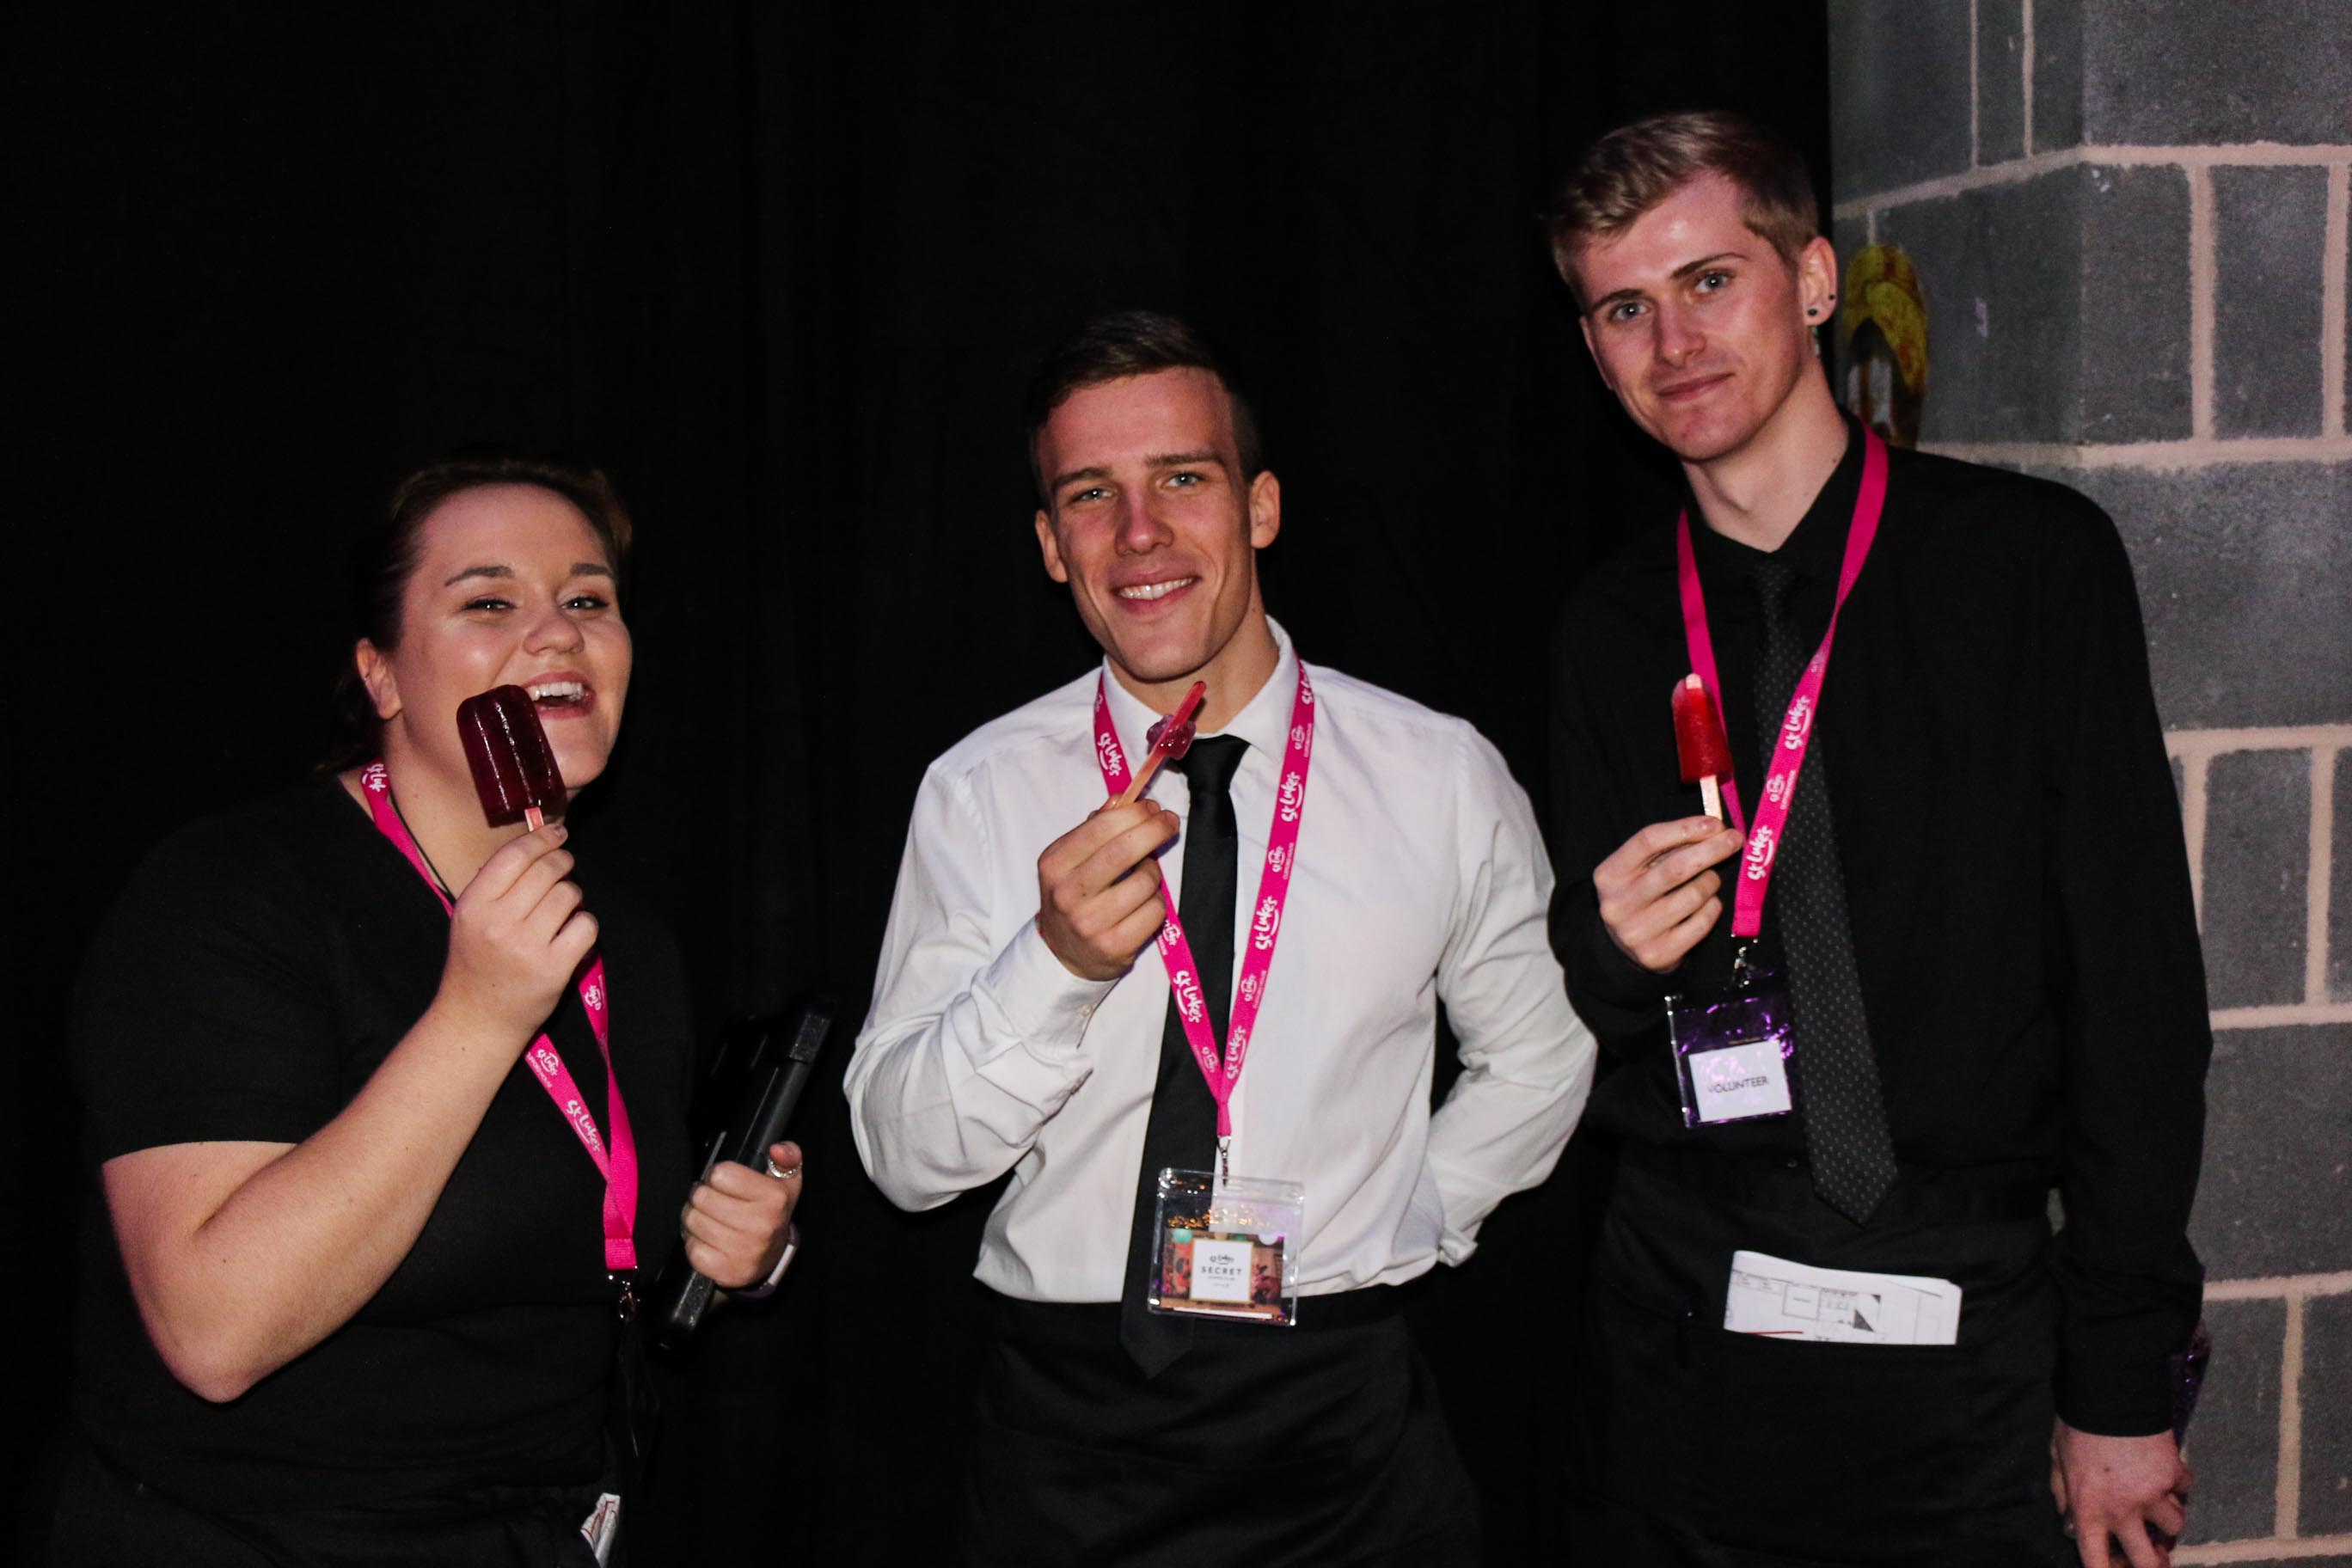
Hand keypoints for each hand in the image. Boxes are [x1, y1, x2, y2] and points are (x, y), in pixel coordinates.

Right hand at [436, 823, 597, 1044]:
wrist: (476, 1019)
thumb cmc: (477, 961)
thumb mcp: (470, 918)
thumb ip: (496, 883)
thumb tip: (536, 842)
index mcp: (474, 905)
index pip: (514, 856)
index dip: (541, 839)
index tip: (557, 833)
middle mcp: (498, 923)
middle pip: (547, 871)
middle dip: (562, 863)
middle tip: (564, 867)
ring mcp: (527, 947)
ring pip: (569, 895)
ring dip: (572, 896)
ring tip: (561, 909)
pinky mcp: (554, 968)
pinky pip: (586, 926)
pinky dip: (584, 925)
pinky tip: (571, 933)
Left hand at [681, 1141, 803, 1288]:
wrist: (771, 1258)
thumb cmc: (771, 1213)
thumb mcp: (785, 1181)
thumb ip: (786, 1156)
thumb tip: (778, 1149)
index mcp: (774, 1198)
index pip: (720, 1174)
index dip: (717, 1175)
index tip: (723, 1182)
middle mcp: (761, 1225)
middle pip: (702, 1197)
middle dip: (702, 1196)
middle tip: (711, 1200)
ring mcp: (743, 1250)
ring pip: (693, 1221)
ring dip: (694, 1218)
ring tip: (707, 1218)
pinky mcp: (726, 1271)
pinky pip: (692, 1249)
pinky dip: (694, 1242)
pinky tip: (706, 1239)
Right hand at [1036, 800, 1179, 979]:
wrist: (1063, 953)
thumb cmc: (1073, 896)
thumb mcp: (1071, 860)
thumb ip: (1094, 828)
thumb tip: (1123, 799)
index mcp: (1054, 864)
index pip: (1100, 828)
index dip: (1134, 813)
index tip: (1153, 807)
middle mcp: (1068, 894)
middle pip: (1124, 850)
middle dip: (1155, 829)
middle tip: (1170, 822)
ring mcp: (1090, 923)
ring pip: (1146, 881)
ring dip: (1153, 873)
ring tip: (1143, 877)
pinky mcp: (1114, 946)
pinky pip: (1155, 911)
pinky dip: (1157, 903)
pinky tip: (1143, 904)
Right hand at [1593, 817, 1744, 972]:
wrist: (1625, 948)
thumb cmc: (1640, 896)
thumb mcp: (1640, 869)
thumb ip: (1668, 849)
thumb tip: (1713, 830)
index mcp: (1609, 875)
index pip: (1648, 841)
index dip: (1685, 828)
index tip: (1715, 824)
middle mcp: (1618, 904)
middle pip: (1675, 868)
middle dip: (1711, 850)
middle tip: (1734, 840)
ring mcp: (1638, 931)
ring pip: (1693, 896)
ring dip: (1711, 882)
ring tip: (1709, 881)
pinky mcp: (1658, 953)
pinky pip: (1702, 923)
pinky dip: (1712, 908)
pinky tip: (1707, 904)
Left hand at [2051, 1420, 2191, 1567]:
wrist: (2108, 1393)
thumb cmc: (2075, 1425)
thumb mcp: (2056, 1459)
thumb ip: (2062, 1494)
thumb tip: (2070, 1523)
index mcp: (2089, 1508)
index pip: (2095, 1559)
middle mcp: (2123, 1510)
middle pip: (2149, 1561)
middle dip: (2156, 1564)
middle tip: (2158, 1557)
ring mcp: (2153, 1494)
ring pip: (2176, 1526)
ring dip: (2170, 1519)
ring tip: (2162, 1507)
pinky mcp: (2175, 1474)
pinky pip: (2186, 1490)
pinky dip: (2180, 1485)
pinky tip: (2169, 1473)